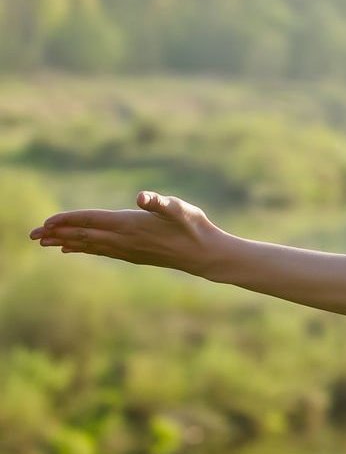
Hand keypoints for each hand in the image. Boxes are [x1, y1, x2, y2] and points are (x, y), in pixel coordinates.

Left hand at [27, 191, 230, 277]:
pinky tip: (74, 249)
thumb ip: (160, 202)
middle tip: (30, 235)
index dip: (67, 221)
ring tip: (44, 242)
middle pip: (83, 236)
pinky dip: (83, 248)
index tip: (45, 222)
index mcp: (130, 225)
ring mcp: (128, 250)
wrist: (207, 256)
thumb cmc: (196, 228)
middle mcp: (124, 240)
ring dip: (65, 242)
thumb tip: (142, 197)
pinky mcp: (134, 255)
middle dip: (56, 234)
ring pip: (89, 245)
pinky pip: (101, 251)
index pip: (90, 221)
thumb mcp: (181, 209)